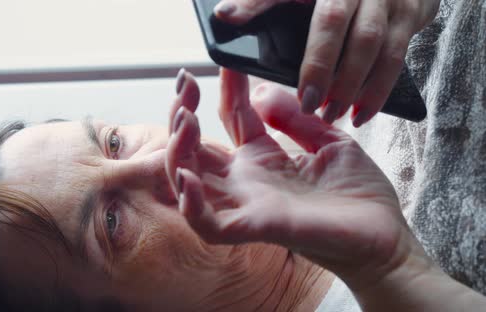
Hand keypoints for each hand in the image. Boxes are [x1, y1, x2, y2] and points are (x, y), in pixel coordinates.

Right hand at [166, 68, 415, 287]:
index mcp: (263, 159)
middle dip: (180, 115)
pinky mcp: (255, 228)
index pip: (231, 117)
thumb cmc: (358, 194)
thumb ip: (294, 117)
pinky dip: (190, 203)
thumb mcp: (329, 140)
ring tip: (185, 119)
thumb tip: (262, 91)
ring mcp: (246, 205)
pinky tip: (189, 176)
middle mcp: (246, 181)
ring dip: (176, 151)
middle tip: (184, 84)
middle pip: (194, 148)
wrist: (383, 235)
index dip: (225, 88)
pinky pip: (207, 223)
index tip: (227, 59)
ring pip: (188, 181)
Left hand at [213, 0, 438, 125]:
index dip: (256, 5)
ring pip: (371, 42)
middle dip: (320, 66)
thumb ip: (261, 2)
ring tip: (331, 115)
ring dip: (351, 84)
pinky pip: (397, 56)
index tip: (229, 21)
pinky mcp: (411, 14)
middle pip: (333, 20)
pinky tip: (361, 112)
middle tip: (307, 104)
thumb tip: (223, 15)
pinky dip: (378, 89)